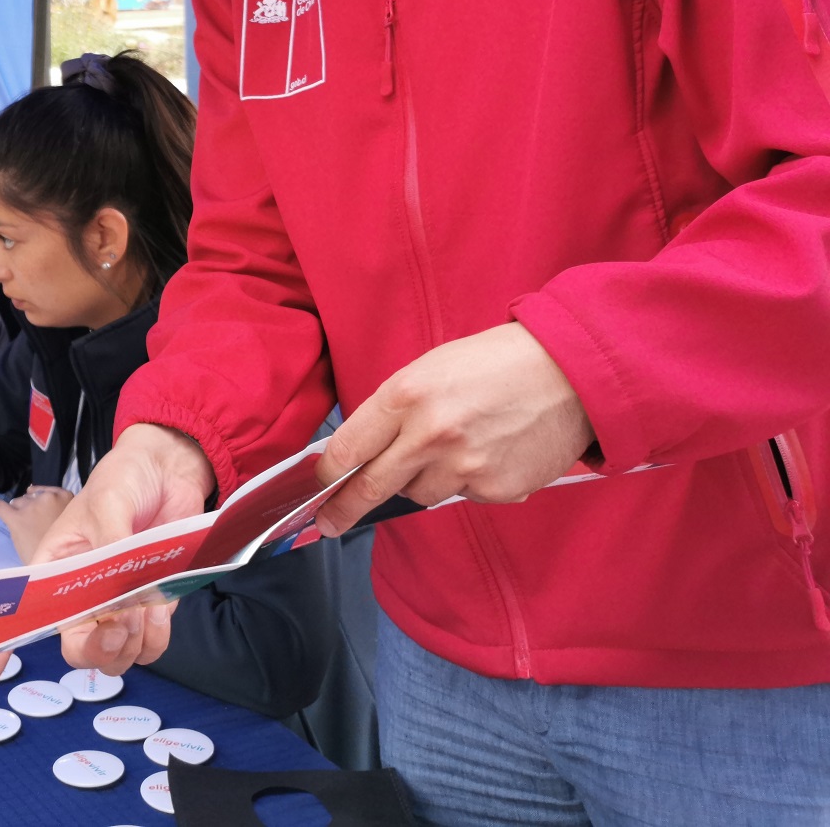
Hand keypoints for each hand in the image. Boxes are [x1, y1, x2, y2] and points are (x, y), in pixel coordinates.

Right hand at [0, 423, 212, 689]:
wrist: (169, 468)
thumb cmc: (123, 479)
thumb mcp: (105, 505)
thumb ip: (108, 553)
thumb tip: (117, 600)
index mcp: (54, 569)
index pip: (23, 614)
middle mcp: (81, 595)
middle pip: (77, 650)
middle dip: (95, 650)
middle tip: (116, 628)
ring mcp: (118, 604)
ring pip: (116, 657)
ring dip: (130, 645)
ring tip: (142, 609)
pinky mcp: (153, 606)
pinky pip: (150, 645)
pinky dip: (156, 637)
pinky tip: (159, 608)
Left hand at [313, 321, 593, 537]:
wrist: (570, 374)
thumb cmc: (495, 363)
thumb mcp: (430, 368)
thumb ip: (396, 409)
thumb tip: (365, 448)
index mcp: (406, 395)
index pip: (348, 447)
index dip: (327, 472)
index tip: (317, 486)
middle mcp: (429, 434)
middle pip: (372, 486)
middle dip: (344, 509)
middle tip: (328, 523)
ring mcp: (463, 467)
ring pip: (419, 494)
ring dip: (422, 480)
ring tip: (453, 447)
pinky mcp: (495, 490)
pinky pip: (463, 496)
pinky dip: (467, 482)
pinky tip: (488, 452)